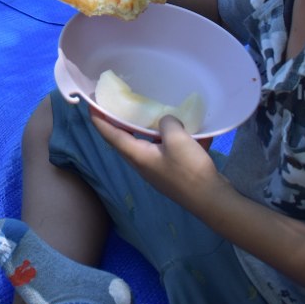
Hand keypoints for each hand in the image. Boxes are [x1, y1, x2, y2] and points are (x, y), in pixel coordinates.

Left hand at [91, 112, 222, 207]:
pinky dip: (174, 139)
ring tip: (154, 111)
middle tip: (120, 102)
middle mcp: (143, 164)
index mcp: (137, 156)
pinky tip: (188, 129)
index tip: (91, 104)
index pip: (110, 134)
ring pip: (148, 144)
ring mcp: (158, 170)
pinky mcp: (173, 173)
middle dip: (122, 121)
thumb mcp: (176, 139)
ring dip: (151, 129)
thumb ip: (166, 123)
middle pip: (126, 138)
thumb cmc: (189, 170)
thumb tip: (166, 122)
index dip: (99, 119)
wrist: (213, 201)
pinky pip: (168, 150)